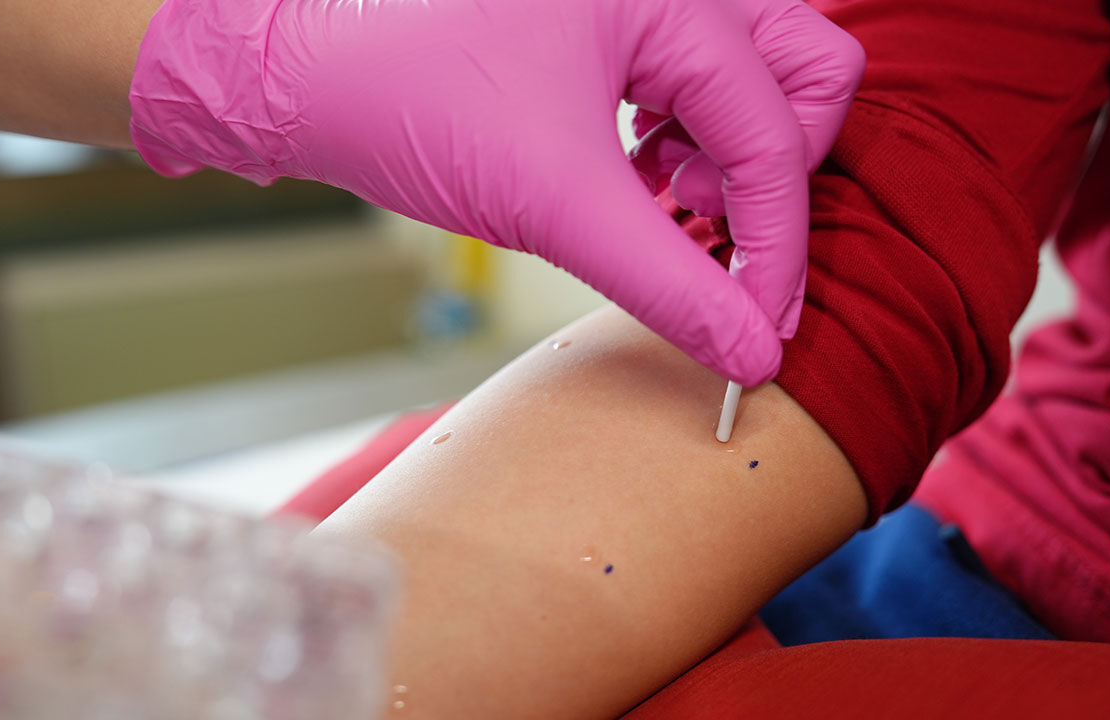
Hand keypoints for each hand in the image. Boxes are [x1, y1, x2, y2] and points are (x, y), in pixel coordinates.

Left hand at [130, 0, 862, 383]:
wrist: (306, 72)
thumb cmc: (410, 100)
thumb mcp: (553, 202)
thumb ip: (668, 280)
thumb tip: (750, 351)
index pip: (774, 130)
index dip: (776, 244)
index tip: (762, 330)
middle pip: (803, 75)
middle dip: (770, 169)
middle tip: (698, 223)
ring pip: (755, 76)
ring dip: (726, 156)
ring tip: (655, 200)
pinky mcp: (614, 20)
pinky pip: (695, 79)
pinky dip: (683, 140)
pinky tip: (630, 179)